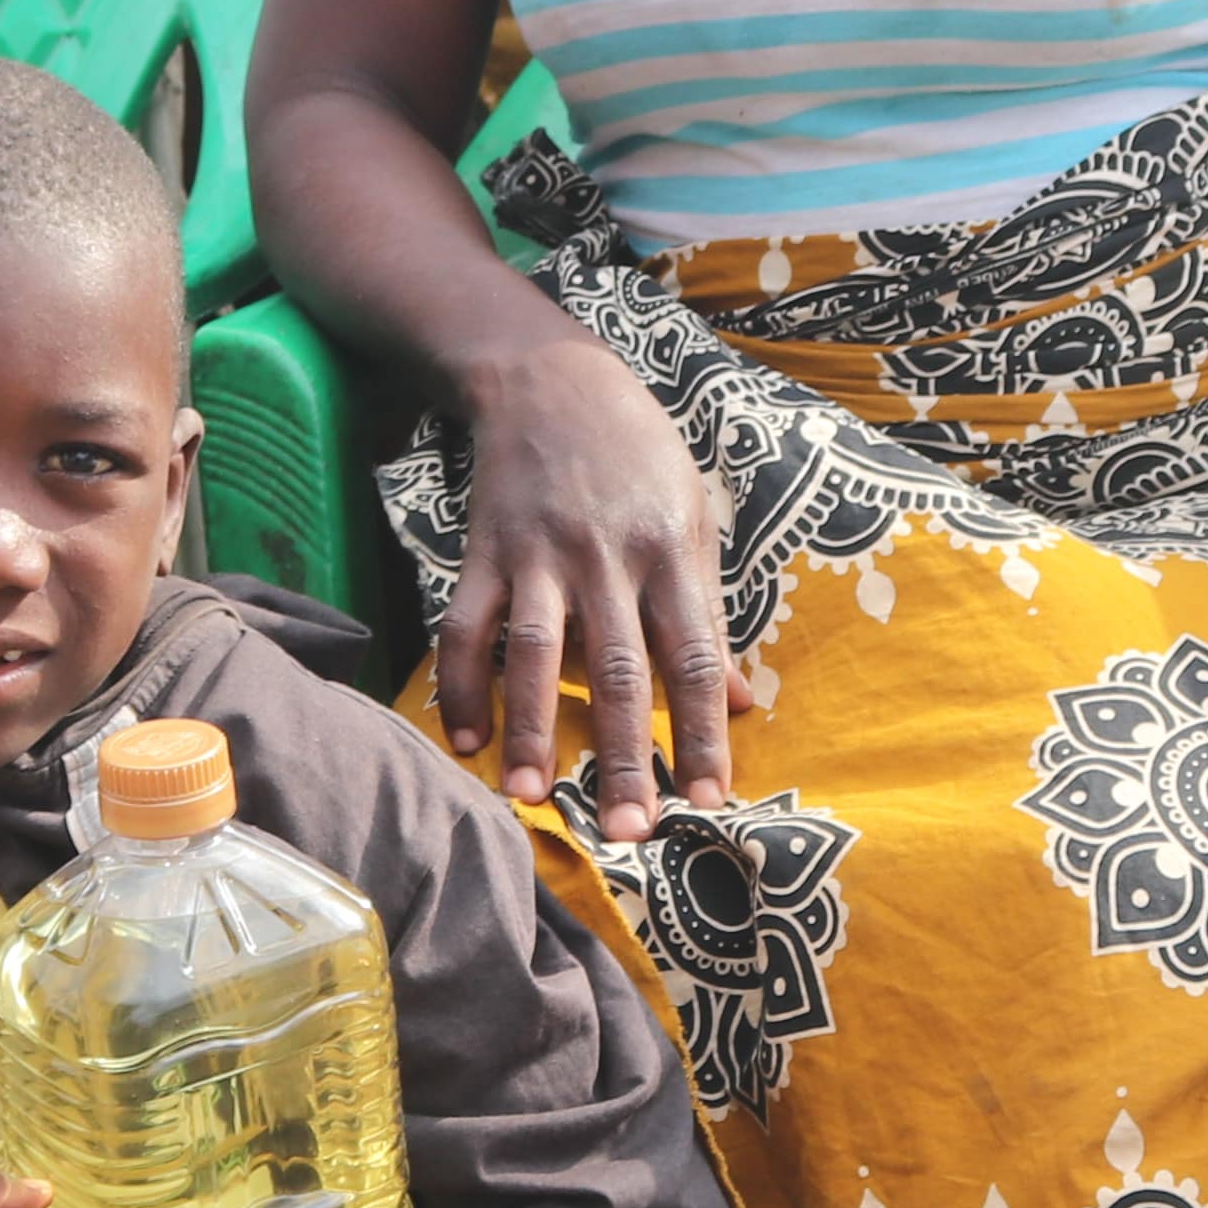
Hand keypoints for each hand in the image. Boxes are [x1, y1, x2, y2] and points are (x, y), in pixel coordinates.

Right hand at [439, 334, 759, 843]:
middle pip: (621, 672)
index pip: (696, 659)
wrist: (551, 376)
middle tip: (629, 831)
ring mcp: (541, 554)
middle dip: (626, 757)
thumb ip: (712, 611)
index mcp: (673, 553)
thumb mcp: (696, 516)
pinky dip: (463, 684)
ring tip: (533, 799)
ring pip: (537, 655)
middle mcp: (608, 559)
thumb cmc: (638, 454)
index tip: (713, 799)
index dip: (706, 731)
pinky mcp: (485, 549)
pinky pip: (467, 626)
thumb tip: (745, 702)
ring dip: (534, 731)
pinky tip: (467, 740)